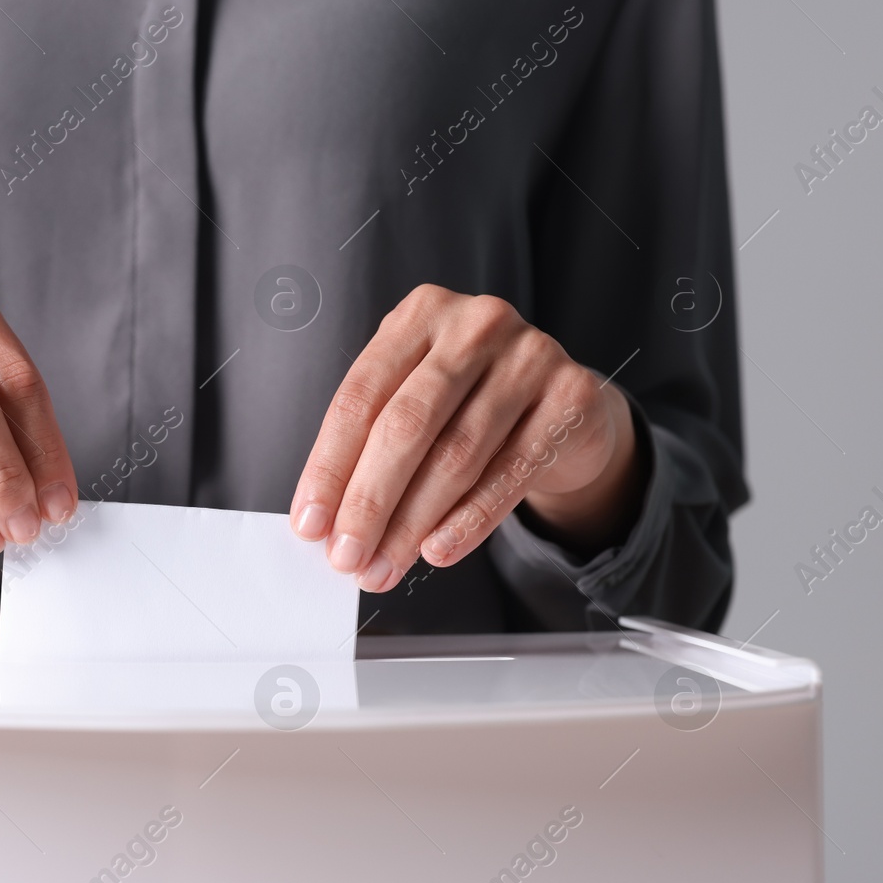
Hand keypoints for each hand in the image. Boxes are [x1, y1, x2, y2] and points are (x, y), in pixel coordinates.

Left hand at [290, 284, 642, 590]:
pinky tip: (438, 551)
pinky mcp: (573, 396)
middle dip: (368, 501)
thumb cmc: (472, 405)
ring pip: (457, 454)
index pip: (360, 397)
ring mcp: (530, 354)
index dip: (329, 466)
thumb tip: (327, 523)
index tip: (309, 523)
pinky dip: (469, 520)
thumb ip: (371, 447)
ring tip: (384, 566)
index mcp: (420, 315)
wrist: (566, 407)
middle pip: (407, 424)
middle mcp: (475, 324)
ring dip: (412, 522)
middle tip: (346, 556)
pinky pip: (511, 471)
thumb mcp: (417, 402)